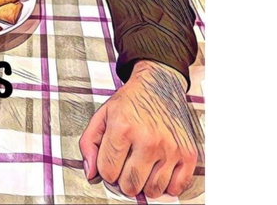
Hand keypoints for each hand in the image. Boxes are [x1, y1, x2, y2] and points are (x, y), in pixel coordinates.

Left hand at [79, 60, 202, 198]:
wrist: (159, 85)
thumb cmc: (131, 102)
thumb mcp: (102, 115)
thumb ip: (88, 143)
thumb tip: (91, 174)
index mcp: (123, 128)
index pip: (108, 172)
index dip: (105, 170)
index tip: (110, 162)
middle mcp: (148, 139)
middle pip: (130, 186)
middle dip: (123, 180)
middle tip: (125, 165)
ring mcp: (170, 148)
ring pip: (152, 191)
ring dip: (144, 184)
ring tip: (141, 165)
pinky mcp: (188, 154)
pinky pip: (176, 189)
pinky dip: (166, 185)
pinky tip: (158, 169)